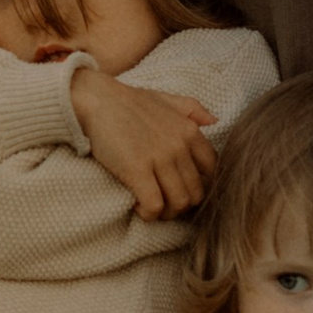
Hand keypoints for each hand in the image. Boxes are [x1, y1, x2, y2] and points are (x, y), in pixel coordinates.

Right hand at [70, 64, 215, 221]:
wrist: (97, 99)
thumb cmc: (130, 101)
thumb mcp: (167, 99)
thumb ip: (193, 109)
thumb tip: (214, 121)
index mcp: (189, 131)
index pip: (212, 169)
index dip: (199, 184)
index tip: (181, 186)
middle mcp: (179, 146)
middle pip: (196, 193)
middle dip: (181, 203)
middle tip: (164, 201)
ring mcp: (159, 159)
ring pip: (179, 203)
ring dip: (166, 212)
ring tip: (152, 205)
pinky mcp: (137, 170)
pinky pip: (154, 206)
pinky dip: (148, 213)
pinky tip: (138, 205)